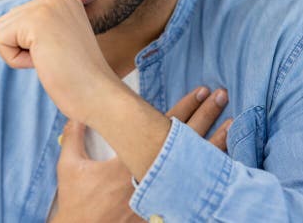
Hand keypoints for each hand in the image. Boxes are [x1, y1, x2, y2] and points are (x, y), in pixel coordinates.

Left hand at [0, 0, 118, 122]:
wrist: (98, 95)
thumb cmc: (78, 77)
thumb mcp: (57, 40)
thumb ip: (36, 26)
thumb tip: (2, 27)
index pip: (17, 18)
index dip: (30, 45)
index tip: (60, 53)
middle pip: (5, 22)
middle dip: (22, 49)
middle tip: (55, 58)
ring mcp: (46, 5)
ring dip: (18, 55)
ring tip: (50, 59)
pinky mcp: (35, 20)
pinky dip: (16, 60)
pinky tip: (44, 61)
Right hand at [51, 88, 230, 222]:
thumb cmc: (76, 202)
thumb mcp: (70, 165)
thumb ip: (74, 135)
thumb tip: (77, 114)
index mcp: (131, 160)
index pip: (163, 125)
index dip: (184, 105)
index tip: (200, 91)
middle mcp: (150, 176)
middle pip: (185, 140)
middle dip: (206, 116)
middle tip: (222, 96)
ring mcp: (160, 196)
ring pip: (195, 167)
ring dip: (214, 145)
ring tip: (233, 127)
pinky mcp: (164, 211)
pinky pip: (192, 191)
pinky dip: (208, 178)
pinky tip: (224, 168)